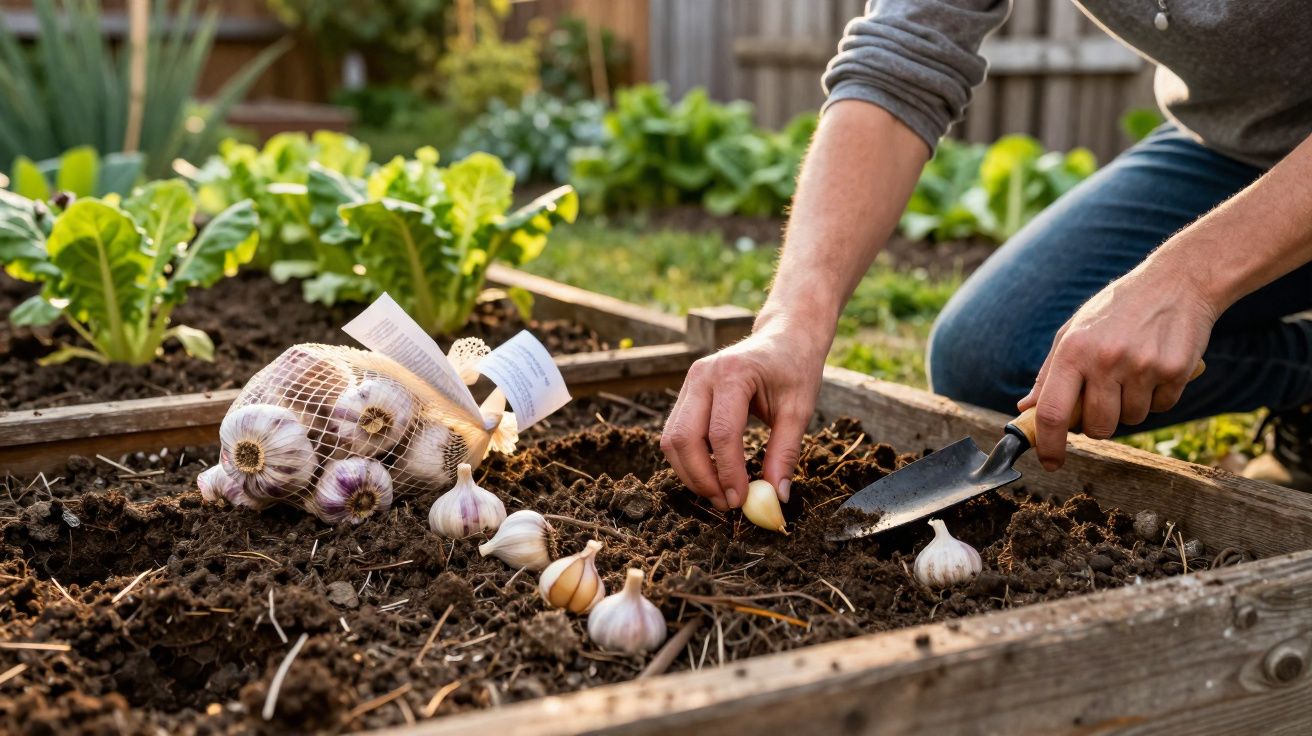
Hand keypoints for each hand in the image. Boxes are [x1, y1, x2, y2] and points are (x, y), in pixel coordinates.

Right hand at [661, 317, 828, 509]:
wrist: (783, 337)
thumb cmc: (794, 369)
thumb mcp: (799, 410)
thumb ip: (785, 452)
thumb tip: (776, 496)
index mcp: (733, 373)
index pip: (721, 433)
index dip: (728, 472)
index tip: (741, 500)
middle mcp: (702, 375)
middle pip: (684, 438)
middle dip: (702, 478)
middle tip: (726, 504)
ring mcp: (689, 382)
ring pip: (672, 439)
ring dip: (691, 473)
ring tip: (719, 495)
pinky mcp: (686, 394)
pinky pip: (675, 433)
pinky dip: (689, 460)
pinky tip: (712, 475)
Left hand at [1018, 262, 1217, 469]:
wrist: (1178, 282)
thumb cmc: (1118, 310)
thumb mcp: (1074, 332)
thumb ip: (1049, 373)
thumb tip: (1027, 409)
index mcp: (1073, 350)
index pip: (1052, 412)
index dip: (1048, 444)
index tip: (1051, 462)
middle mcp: (1105, 360)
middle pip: (1096, 427)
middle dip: (1097, 424)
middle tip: (1103, 399)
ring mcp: (1142, 366)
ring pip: (1131, 420)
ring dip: (1130, 408)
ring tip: (1133, 373)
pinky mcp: (1175, 371)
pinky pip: (1161, 407)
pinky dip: (1158, 396)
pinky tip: (1156, 366)